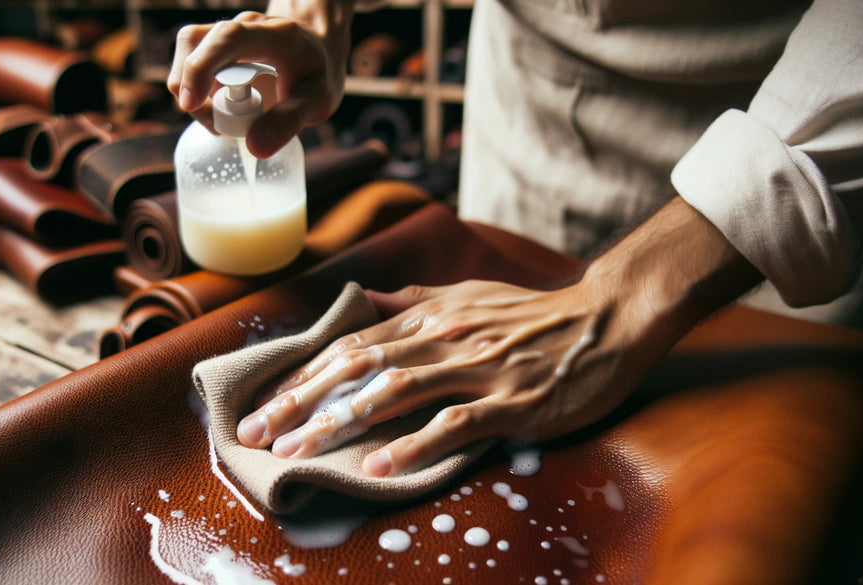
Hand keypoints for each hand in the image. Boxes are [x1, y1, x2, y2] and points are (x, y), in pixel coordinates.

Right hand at [167, 1, 352, 156]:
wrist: (313, 49)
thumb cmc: (316, 74)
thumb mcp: (318, 100)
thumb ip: (290, 121)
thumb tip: (255, 147)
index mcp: (273, 34)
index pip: (228, 39)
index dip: (201, 67)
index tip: (190, 104)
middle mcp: (242, 26)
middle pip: (193, 44)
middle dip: (194, 90)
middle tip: (222, 127)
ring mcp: (223, 33)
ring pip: (186, 57)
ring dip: (194, 94)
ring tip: (226, 122)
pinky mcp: (211, 47)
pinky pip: (189, 67)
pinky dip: (196, 94)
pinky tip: (220, 111)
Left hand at [236, 279, 659, 476]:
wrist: (606, 318)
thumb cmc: (531, 314)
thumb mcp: (468, 295)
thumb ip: (412, 303)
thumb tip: (362, 302)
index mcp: (430, 316)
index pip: (351, 346)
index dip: (302, 375)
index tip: (262, 404)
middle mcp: (444, 338)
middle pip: (359, 369)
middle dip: (302, 402)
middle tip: (257, 434)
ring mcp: (478, 369)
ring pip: (395, 394)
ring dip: (341, 423)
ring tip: (299, 451)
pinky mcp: (512, 402)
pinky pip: (455, 424)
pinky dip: (414, 444)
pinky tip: (379, 464)